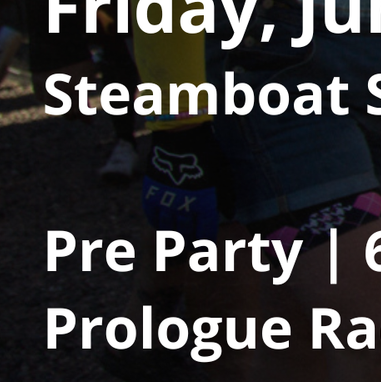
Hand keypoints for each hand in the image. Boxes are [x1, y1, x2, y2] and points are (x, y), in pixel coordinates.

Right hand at [142, 125, 224, 241]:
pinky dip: (158, 224)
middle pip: (186, 234)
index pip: (205, 232)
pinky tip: (163, 224)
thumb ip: (226, 197)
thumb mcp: (223, 174)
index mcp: (205, 202)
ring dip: (172, 237)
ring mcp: (165, 201)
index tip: (205, 244)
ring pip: (168, 229)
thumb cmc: (207, 154)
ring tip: (176, 240)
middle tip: (190, 246)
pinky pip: (152, 217)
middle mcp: (185, 206)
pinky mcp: (150, 194)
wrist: (181, 135)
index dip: (205, 241)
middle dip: (189, 242)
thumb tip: (230, 215)